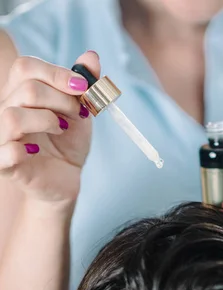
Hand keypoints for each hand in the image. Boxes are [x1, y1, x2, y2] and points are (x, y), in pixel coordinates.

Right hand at [0, 51, 99, 205]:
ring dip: (46, 120)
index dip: (57, 73)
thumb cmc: (68, 143)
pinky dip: (24, 150)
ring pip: (13, 117)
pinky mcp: (4, 165)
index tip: (83, 87)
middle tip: (78, 114)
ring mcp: (3, 136)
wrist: (66, 178)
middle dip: (61, 100)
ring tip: (61, 130)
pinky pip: (6, 151)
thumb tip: (92, 57)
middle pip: (26, 90)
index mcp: (20, 92)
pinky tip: (36, 151)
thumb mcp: (81, 112)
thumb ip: (83, 85)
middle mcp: (6, 109)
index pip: (25, 67)